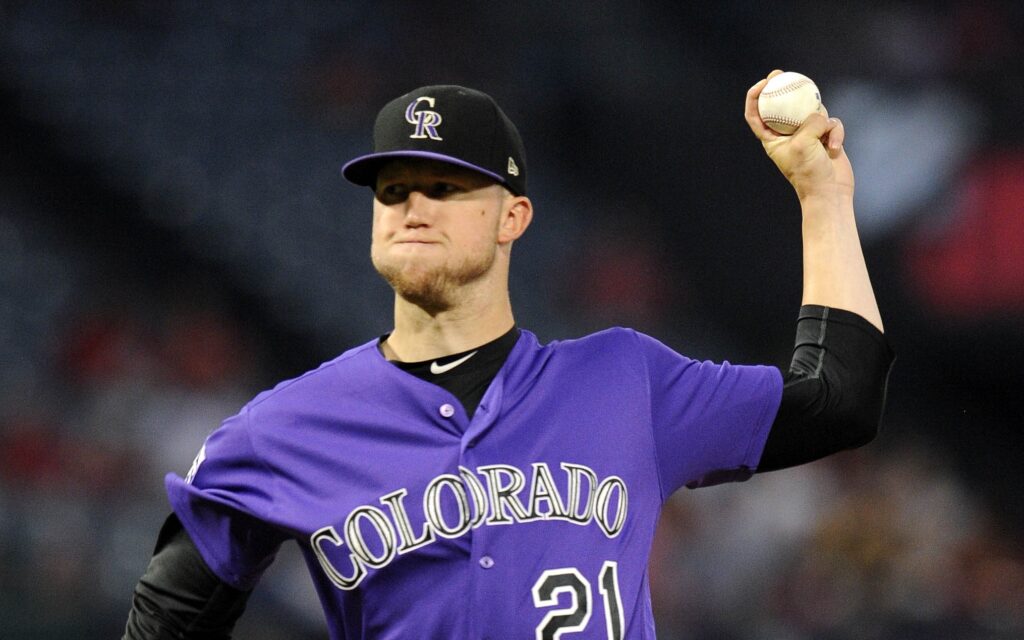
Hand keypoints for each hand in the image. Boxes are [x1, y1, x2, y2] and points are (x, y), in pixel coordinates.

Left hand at [745, 70, 853, 200]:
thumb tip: (818, 113)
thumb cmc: (810, 172)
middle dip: (781, 88)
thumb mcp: (803, 144)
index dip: (754, 97)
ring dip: (822, 123)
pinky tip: (835, 149)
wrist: (830, 192)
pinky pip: (831, 123)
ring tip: (824, 140)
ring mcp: (808, 134)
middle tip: (780, 73)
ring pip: (813, 112)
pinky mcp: (826, 136)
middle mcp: (788, 135)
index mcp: (772, 140)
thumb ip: (809, 123)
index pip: (755, 115)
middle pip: (782, 106)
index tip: (762, 83)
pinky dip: (836, 134)